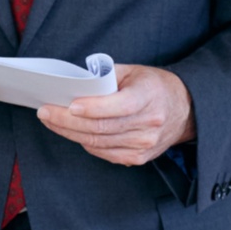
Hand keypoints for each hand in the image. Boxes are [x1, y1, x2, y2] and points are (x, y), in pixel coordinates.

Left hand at [38, 64, 193, 166]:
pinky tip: (72, 132)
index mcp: (149, 96)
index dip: (92, 107)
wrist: (185, 110)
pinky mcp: (139, 158)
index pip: (119, 106)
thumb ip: (105, 77)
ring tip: (51, 121)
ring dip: (70, 133)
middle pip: (102, 128)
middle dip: (67, 121)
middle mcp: (149, 124)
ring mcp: (145, 144)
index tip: (69, 105)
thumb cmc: (154, 86)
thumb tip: (74, 86)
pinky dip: (85, 143)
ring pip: (99, 143)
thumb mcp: (133, 71)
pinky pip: (104, 153)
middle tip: (45, 112)